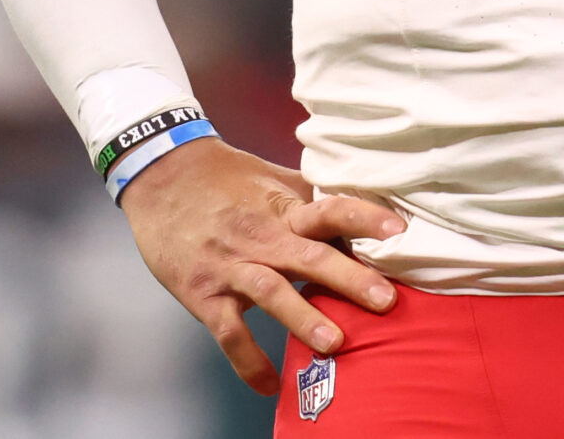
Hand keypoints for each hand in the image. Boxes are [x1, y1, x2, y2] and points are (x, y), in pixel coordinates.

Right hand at [117, 136, 404, 393]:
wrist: (163, 177)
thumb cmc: (227, 177)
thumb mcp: (275, 180)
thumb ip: (313, 202)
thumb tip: (363, 218)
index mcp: (285, 208)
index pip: (332, 209)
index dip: (365, 217)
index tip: (400, 229)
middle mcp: (262, 237)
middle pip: (311, 256)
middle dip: (350, 280)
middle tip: (387, 301)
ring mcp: (231, 267)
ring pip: (271, 293)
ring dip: (303, 319)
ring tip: (336, 344)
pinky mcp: (203, 293)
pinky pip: (229, 333)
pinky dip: (249, 361)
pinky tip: (270, 385)